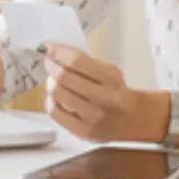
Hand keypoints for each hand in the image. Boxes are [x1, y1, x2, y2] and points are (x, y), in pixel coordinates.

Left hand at [42, 43, 162, 141]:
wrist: (131, 120)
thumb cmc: (116, 92)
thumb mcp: (110, 73)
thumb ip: (86, 63)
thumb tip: (55, 53)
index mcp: (111, 79)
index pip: (77, 61)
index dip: (58, 52)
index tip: (47, 47)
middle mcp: (103, 98)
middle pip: (64, 77)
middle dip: (51, 66)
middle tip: (49, 64)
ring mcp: (92, 117)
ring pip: (57, 94)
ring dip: (50, 84)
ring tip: (53, 81)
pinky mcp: (82, 131)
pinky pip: (55, 112)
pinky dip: (51, 101)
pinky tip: (56, 98)